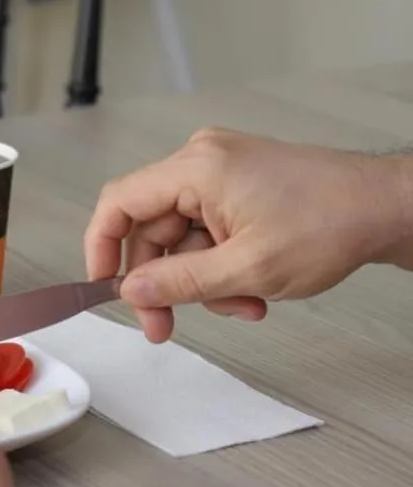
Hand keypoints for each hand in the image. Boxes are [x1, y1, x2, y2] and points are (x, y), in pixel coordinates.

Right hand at [86, 126, 412, 341]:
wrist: (387, 207)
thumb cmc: (330, 225)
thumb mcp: (248, 269)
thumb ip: (181, 283)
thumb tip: (131, 290)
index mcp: (195, 168)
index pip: (119, 203)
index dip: (102, 248)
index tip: (105, 288)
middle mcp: (201, 160)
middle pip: (151, 227)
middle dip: (164, 281)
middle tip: (167, 326)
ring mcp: (222, 170)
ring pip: (182, 236)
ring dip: (202, 279)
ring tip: (244, 306)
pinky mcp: (239, 184)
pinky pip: (207, 229)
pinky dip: (221, 263)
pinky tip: (252, 289)